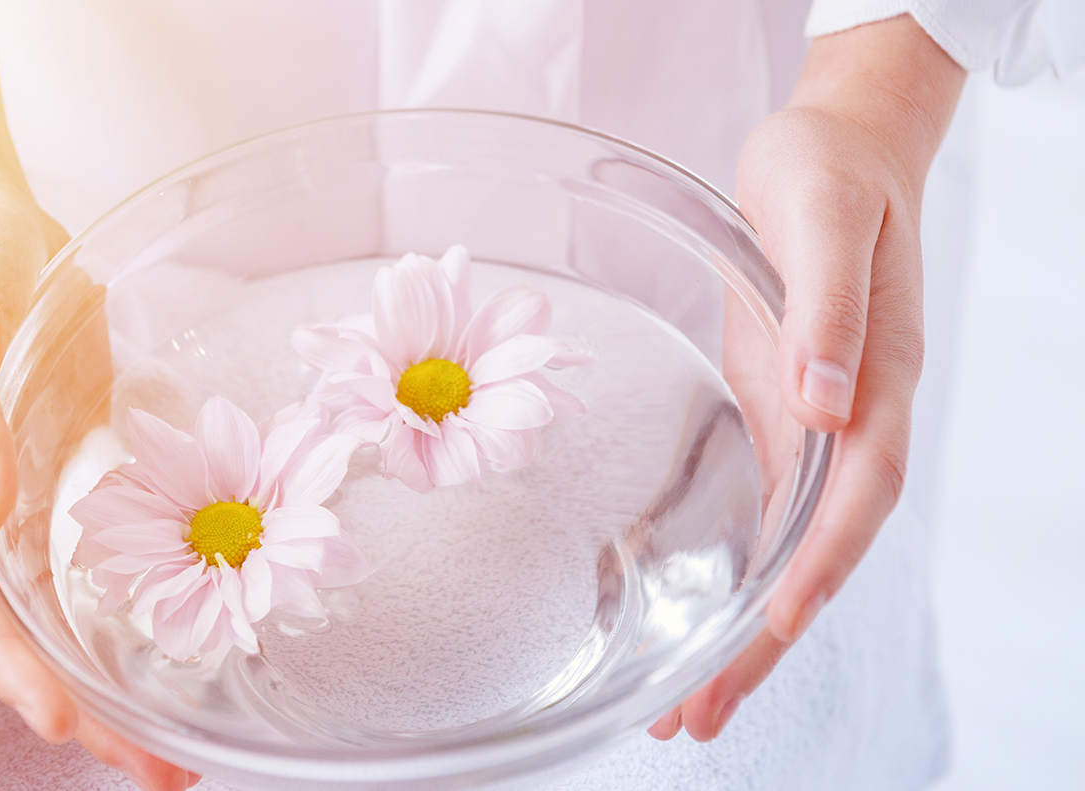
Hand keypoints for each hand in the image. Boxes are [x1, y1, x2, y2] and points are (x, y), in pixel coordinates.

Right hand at [0, 177, 197, 790]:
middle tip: (162, 767)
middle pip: (27, 630)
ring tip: (187, 737)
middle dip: (86, 706)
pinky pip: (111, 550)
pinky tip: (199, 634)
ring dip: (124, 671)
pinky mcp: (77, 470)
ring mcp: (32, 496)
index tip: (67, 720)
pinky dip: (147, 599)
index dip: (11, 668)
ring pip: (75, 605)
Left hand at [648, 15, 964, 741]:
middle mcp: (849, 417)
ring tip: (684, 701)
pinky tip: (696, 604)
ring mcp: (815, 419)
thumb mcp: (823, 224)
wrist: (835, 143)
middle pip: (816, 551)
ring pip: (785, 543)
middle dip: (762, 639)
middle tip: (696, 718)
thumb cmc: (833, 174)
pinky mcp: (777, 406)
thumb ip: (828, 315)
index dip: (817, 569)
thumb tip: (824, 407)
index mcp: (877, 383)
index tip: (769, 633)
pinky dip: (734, 565)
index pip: (854, 499)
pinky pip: (762, 506)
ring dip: (741, 624)